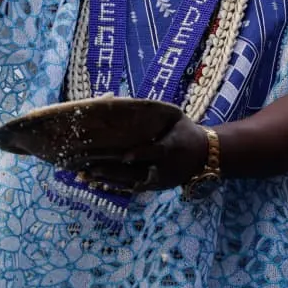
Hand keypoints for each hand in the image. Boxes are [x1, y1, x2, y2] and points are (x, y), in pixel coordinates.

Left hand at [79, 115, 210, 192]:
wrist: (204, 157)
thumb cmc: (185, 132)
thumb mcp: (177, 117)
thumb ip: (156, 111)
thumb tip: (128, 101)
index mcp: (172, 148)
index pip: (156, 152)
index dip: (141, 154)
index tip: (125, 157)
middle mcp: (163, 168)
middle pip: (136, 173)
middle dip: (112, 172)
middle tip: (90, 168)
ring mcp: (157, 180)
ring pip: (129, 182)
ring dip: (106, 180)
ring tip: (84, 177)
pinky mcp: (152, 186)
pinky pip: (129, 187)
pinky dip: (112, 185)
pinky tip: (94, 183)